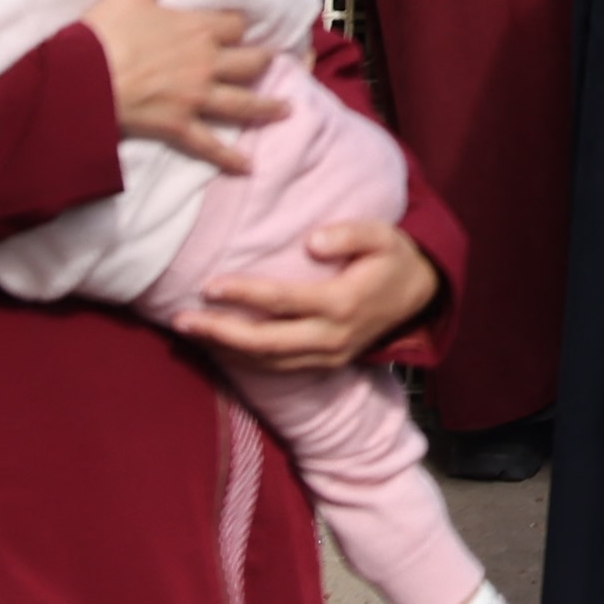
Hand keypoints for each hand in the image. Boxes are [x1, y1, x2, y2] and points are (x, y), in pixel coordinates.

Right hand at [81, 0, 279, 169]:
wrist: (79, 79)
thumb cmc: (104, 31)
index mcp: (197, 28)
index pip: (234, 25)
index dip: (237, 26)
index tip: (240, 30)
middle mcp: (205, 63)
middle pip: (249, 62)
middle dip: (262, 62)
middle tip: (274, 65)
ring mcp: (194, 97)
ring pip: (241, 102)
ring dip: (266, 107)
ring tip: (286, 110)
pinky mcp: (178, 126)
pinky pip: (211, 144)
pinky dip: (230, 157)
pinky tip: (248, 167)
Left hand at [178, 216, 441, 370]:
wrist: (421, 295)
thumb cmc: (393, 258)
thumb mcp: (384, 235)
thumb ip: (350, 234)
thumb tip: (311, 242)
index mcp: (343, 303)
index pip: (283, 301)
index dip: (245, 295)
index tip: (210, 285)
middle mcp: (333, 337)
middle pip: (266, 343)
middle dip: (220, 333)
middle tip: (182, 321)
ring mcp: (329, 356)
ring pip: (268, 362)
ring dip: (225, 351)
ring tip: (191, 333)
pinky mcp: (326, 365)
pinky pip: (278, 369)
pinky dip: (245, 362)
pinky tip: (220, 348)